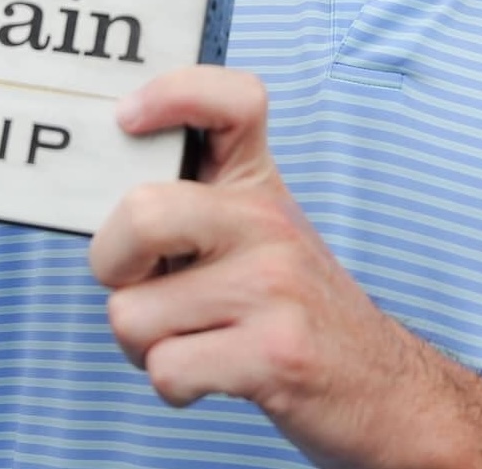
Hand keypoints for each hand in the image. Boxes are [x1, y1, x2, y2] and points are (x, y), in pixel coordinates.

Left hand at [89, 68, 459, 466]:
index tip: (128, 118)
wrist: (382, 388)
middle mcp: (269, 223)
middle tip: (140, 284)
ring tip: (196, 340)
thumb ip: (192, 208)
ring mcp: (275, 287)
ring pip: (134, 314)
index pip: (233, 99)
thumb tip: (99, 204)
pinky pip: (166, 369)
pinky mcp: (276, 354)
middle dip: (112, 265)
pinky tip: (215, 374)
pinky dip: (175, 386)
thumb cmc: (293, 310)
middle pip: (141, 215)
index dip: (172, 92)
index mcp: (259, 185)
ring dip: (145, 344)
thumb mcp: (258, 236)